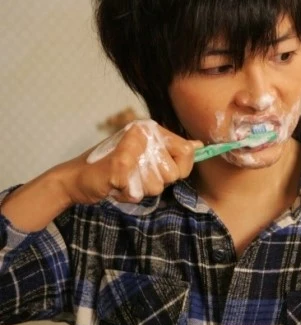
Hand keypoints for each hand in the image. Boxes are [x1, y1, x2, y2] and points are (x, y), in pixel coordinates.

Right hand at [54, 120, 202, 205]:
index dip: (180, 168)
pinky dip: (126, 195)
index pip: (187, 152)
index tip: (163, 169)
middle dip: (157, 182)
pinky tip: (116, 186)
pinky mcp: (118, 166)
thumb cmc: (115, 167)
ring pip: (156, 186)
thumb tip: (199, 146)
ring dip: (141, 189)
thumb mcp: (147, 155)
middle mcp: (142, 134)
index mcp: (151, 129)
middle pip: (174, 173)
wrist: (77, 177)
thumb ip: (172, 151)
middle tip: (138, 175)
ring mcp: (130, 148)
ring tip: (126, 180)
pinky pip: (136, 193)